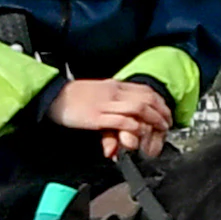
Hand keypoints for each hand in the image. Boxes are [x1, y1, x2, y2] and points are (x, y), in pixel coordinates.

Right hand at [52, 77, 175, 160]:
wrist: (53, 96)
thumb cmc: (72, 97)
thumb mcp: (97, 93)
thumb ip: (111, 101)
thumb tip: (123, 114)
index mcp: (114, 86)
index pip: (144, 89)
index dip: (159, 101)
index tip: (165, 111)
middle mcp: (113, 93)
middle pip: (146, 98)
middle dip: (161, 111)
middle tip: (168, 122)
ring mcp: (106, 104)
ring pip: (139, 108)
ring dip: (153, 119)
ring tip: (160, 129)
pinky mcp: (98, 117)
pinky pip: (122, 121)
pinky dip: (135, 128)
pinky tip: (140, 134)